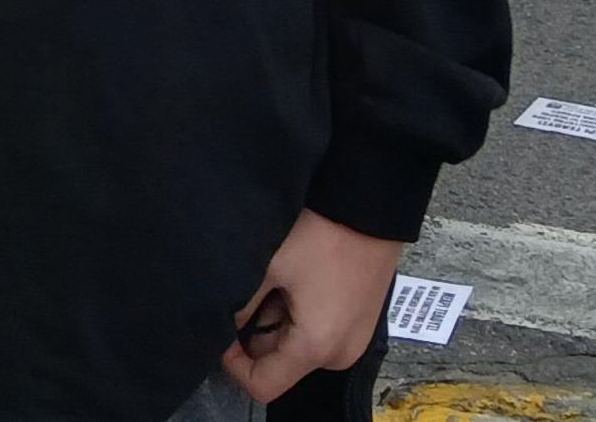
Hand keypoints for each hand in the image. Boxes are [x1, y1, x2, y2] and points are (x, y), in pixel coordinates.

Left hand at [220, 211, 403, 400]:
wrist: (370, 211)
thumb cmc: (324, 236)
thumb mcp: (270, 268)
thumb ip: (241, 305)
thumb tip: (227, 325)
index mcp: (316, 347)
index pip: (262, 384)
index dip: (235, 364)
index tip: (225, 333)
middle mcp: (339, 355)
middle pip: (280, 365)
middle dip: (259, 334)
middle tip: (259, 292)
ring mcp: (353, 342)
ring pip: (297, 348)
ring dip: (280, 323)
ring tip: (282, 282)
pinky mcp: (359, 326)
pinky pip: (318, 334)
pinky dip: (301, 317)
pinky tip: (301, 283)